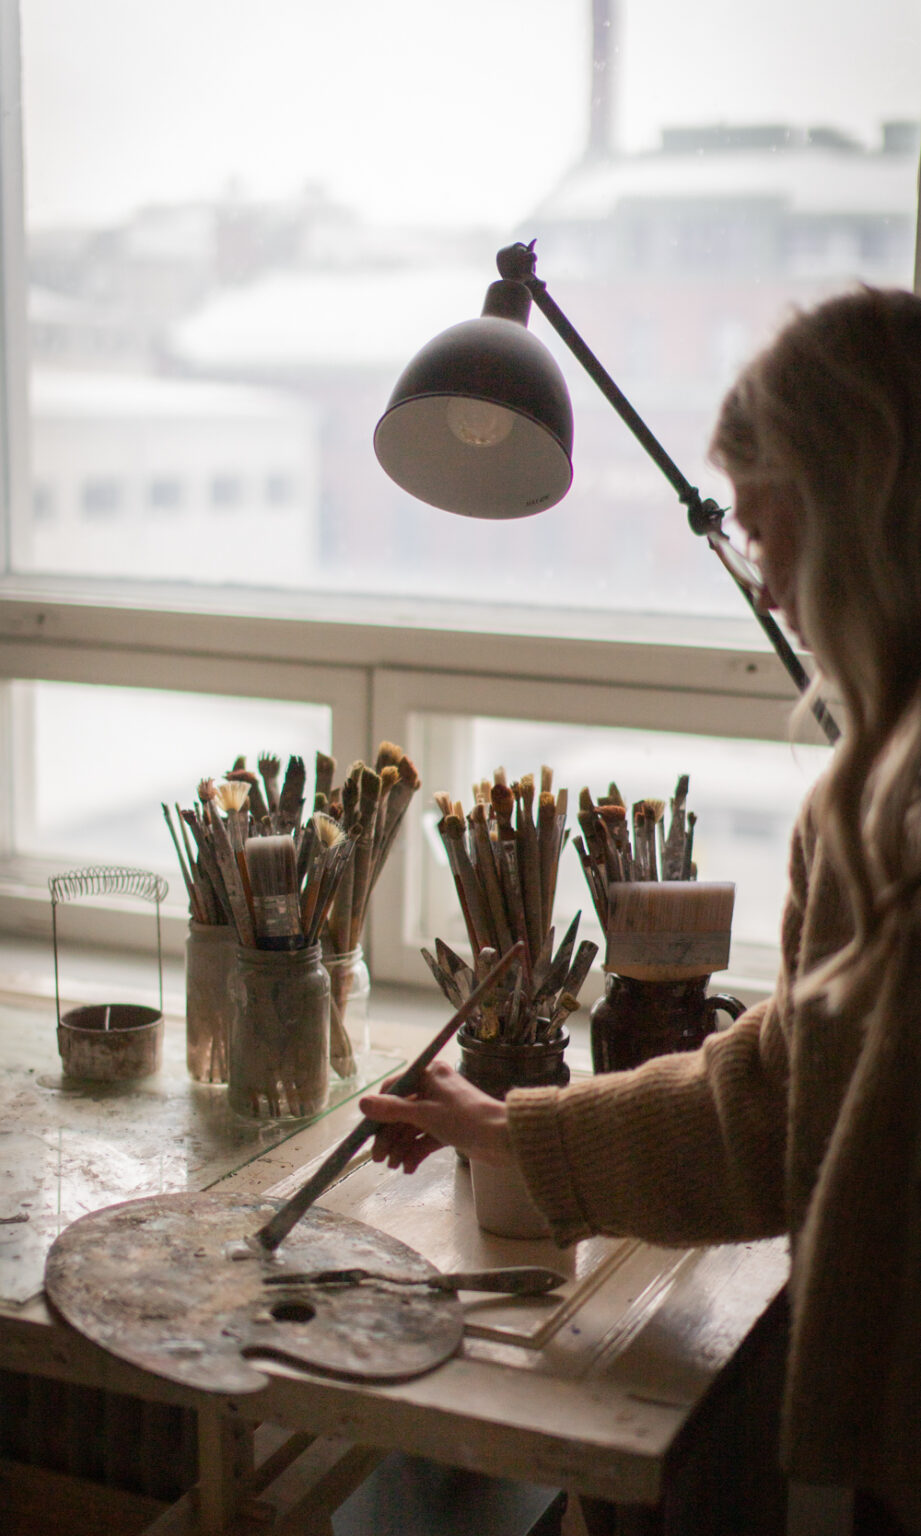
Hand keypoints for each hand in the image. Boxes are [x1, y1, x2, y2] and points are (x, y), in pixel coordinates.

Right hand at [359, 1060, 512, 1173]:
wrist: (503, 1139)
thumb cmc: (464, 1119)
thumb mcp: (424, 1114)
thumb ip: (392, 1110)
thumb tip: (362, 1103)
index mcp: (429, 1075)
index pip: (394, 1089)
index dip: (379, 1111)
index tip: (367, 1132)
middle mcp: (434, 1089)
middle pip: (401, 1112)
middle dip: (390, 1136)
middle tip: (379, 1159)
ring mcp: (442, 1109)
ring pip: (412, 1128)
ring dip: (401, 1147)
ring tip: (394, 1166)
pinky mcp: (449, 1128)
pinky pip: (425, 1138)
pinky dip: (416, 1152)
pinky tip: (409, 1168)